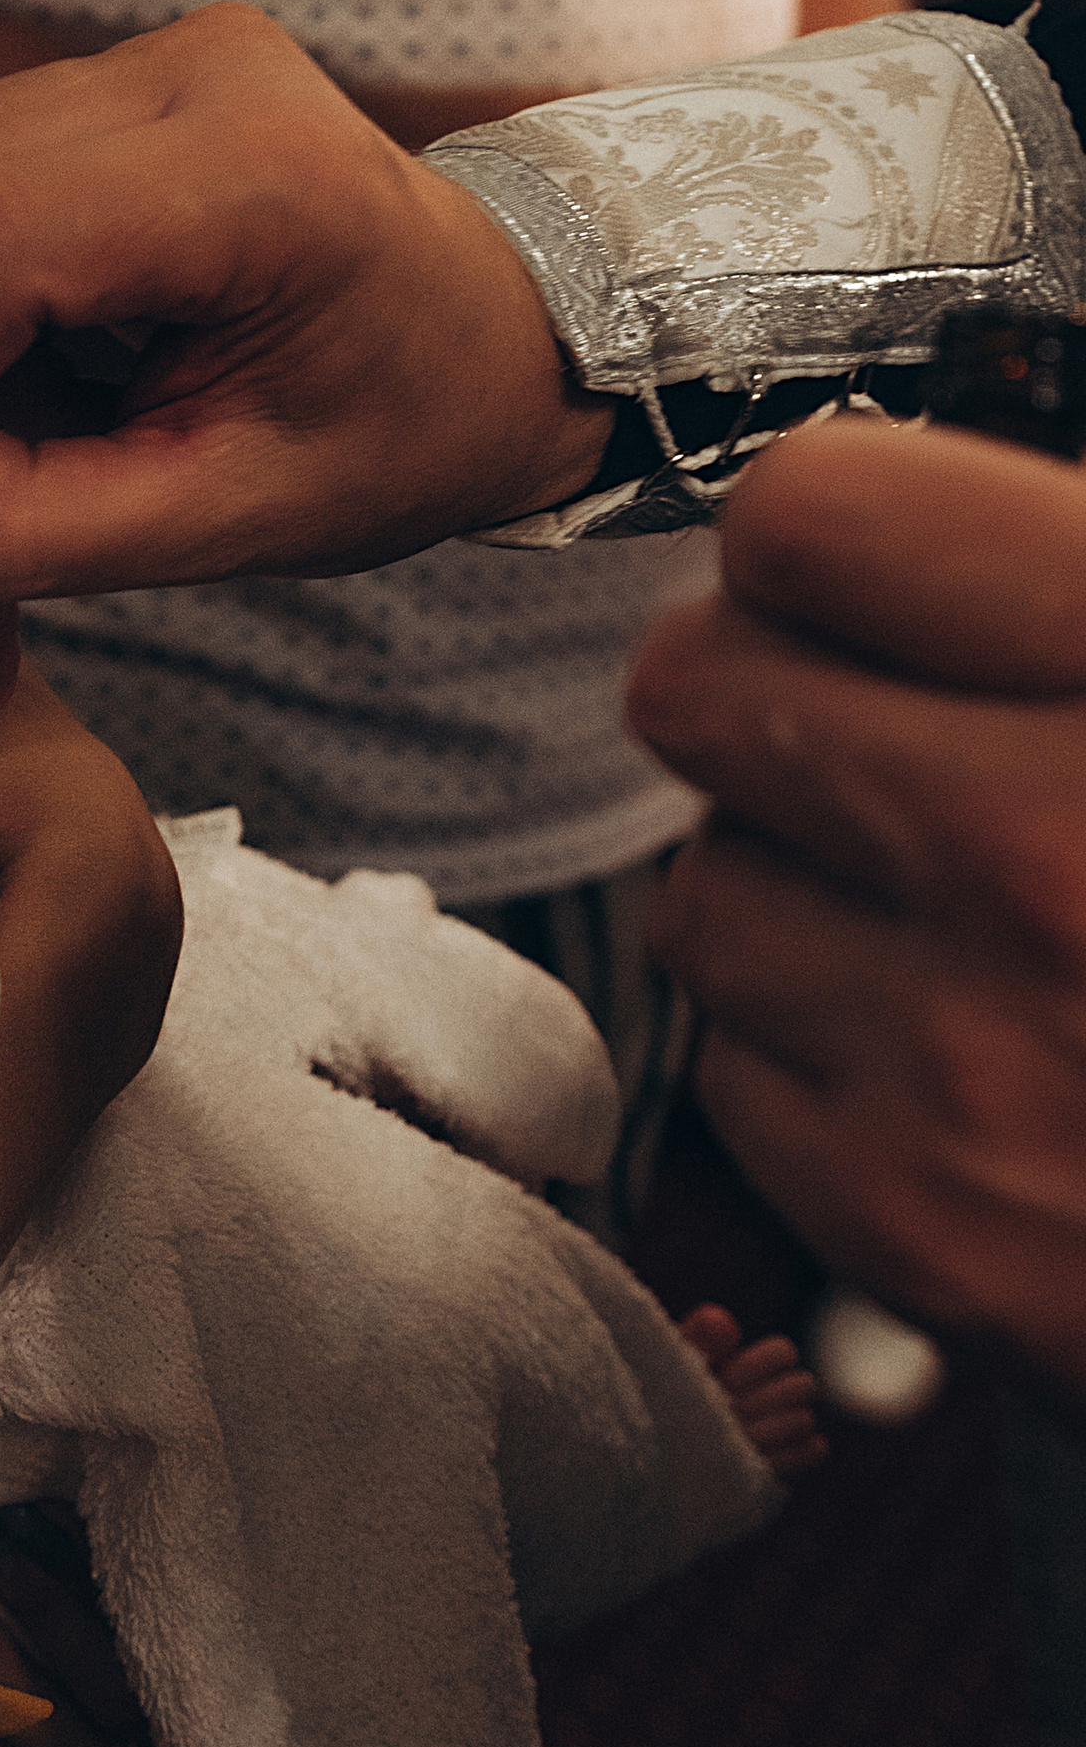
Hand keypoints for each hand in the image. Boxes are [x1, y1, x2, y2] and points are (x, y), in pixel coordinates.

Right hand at [0, 7, 614, 595]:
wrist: (494, 333)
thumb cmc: (394, 433)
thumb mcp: (234, 527)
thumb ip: (37, 522)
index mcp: (264, 176)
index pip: (2, 238)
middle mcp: (203, 69)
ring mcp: (161, 47)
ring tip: (0, 413)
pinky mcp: (122, 63)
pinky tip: (26, 353)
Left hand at [629, 420, 1085, 1410]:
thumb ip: (1072, 584)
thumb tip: (901, 532)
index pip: (810, 518)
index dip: (829, 536)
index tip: (866, 571)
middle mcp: (1047, 854)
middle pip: (698, 693)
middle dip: (772, 698)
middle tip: (877, 730)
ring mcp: (974, 1059)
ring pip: (708, 894)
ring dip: (800, 892)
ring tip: (954, 913)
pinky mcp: (924, 1229)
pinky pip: (740, 1079)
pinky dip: (829, 1066)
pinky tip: (972, 1058)